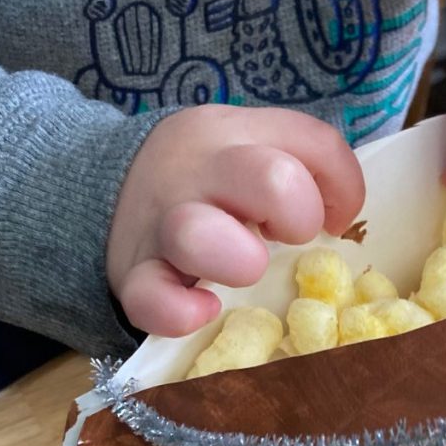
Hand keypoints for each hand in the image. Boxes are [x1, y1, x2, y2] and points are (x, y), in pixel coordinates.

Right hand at [107, 105, 364, 336]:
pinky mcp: (132, 273)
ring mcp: (162, 222)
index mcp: (236, 133)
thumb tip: (342, 218)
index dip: (342, 190)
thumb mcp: (248, 147)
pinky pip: (151, 298)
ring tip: (242, 270)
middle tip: (282, 237)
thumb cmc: (203, 179)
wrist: (102, 186)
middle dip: (297, 218)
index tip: (330, 221)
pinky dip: (181, 312)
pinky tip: (202, 309)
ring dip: (239, 261)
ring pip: (200, 236)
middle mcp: (198, 169)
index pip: (315, 144)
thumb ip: (305, 164)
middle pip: (272, 180)